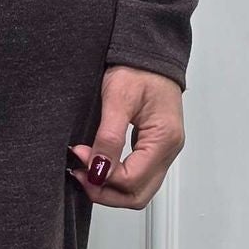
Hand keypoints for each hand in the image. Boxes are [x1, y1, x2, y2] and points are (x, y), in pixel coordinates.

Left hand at [67, 65, 183, 209]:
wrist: (149, 53)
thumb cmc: (137, 69)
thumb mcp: (118, 99)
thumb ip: (109, 138)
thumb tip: (99, 171)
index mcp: (164, 139)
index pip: (132, 180)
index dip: (101, 177)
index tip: (79, 158)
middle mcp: (169, 151)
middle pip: (138, 195)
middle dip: (105, 193)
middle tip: (79, 177)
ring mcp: (164, 151)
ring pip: (138, 190)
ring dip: (110, 188)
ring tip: (85, 172)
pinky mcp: (155, 148)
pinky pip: (138, 175)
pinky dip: (116, 178)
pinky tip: (98, 165)